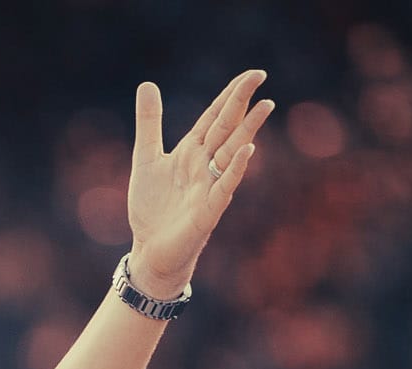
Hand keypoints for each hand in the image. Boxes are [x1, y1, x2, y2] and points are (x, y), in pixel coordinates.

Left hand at [126, 69, 272, 298]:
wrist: (150, 250)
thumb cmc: (152, 208)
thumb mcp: (146, 159)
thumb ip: (149, 123)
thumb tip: (147, 83)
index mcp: (192, 150)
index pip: (215, 117)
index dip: (231, 95)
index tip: (251, 74)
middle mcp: (205, 164)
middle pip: (227, 127)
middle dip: (241, 102)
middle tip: (260, 75)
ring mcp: (209, 186)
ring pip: (232, 152)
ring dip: (248, 129)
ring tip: (265, 105)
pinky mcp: (208, 211)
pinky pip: (225, 187)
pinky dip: (236, 169)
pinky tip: (248, 151)